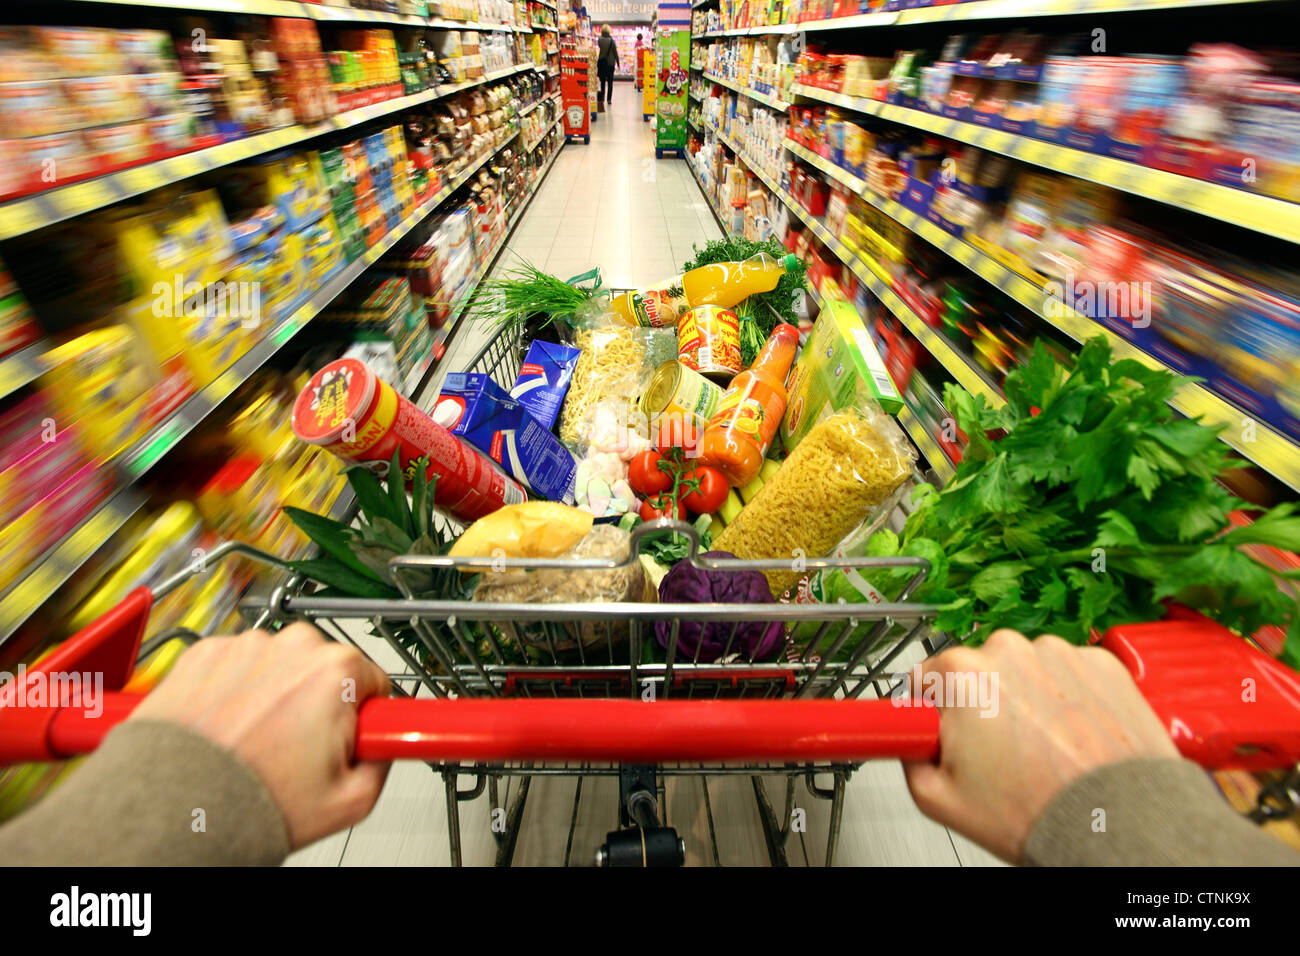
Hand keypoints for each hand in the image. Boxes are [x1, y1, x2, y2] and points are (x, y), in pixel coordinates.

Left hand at [129, 623, 391, 848]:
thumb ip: (385, 762)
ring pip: (278, 667)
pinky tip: (227, 728)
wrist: (172, 806)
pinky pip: (234, 666)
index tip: (350, 734)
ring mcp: (245, 645)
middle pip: (325, 670)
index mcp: (337, 670)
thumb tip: (387, 746)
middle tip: (298, 750)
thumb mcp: (351, 801)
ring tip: (255, 743)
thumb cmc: (249, 801)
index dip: (364, 716)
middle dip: (318, 704)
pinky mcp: (204, 652)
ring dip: (273, 695)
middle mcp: (293, 645)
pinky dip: (232, 690)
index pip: (376, 682)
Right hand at [902, 629, 1177, 863]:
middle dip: (983, 704)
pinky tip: (1073, 737)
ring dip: (1030, 699)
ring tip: (1045, 750)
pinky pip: (1072, 674)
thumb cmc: (1036, 810)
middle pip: (979, 671)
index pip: (927, 678)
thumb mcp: (937, 798)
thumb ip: (907, 755)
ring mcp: (1059, 652)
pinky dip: (1071, 699)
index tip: (949, 733)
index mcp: (960, 672)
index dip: (935, 711)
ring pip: (1028, 671)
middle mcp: (1008, 649)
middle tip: (1001, 754)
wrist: (1116, 822)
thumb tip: (908, 739)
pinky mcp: (1102, 662)